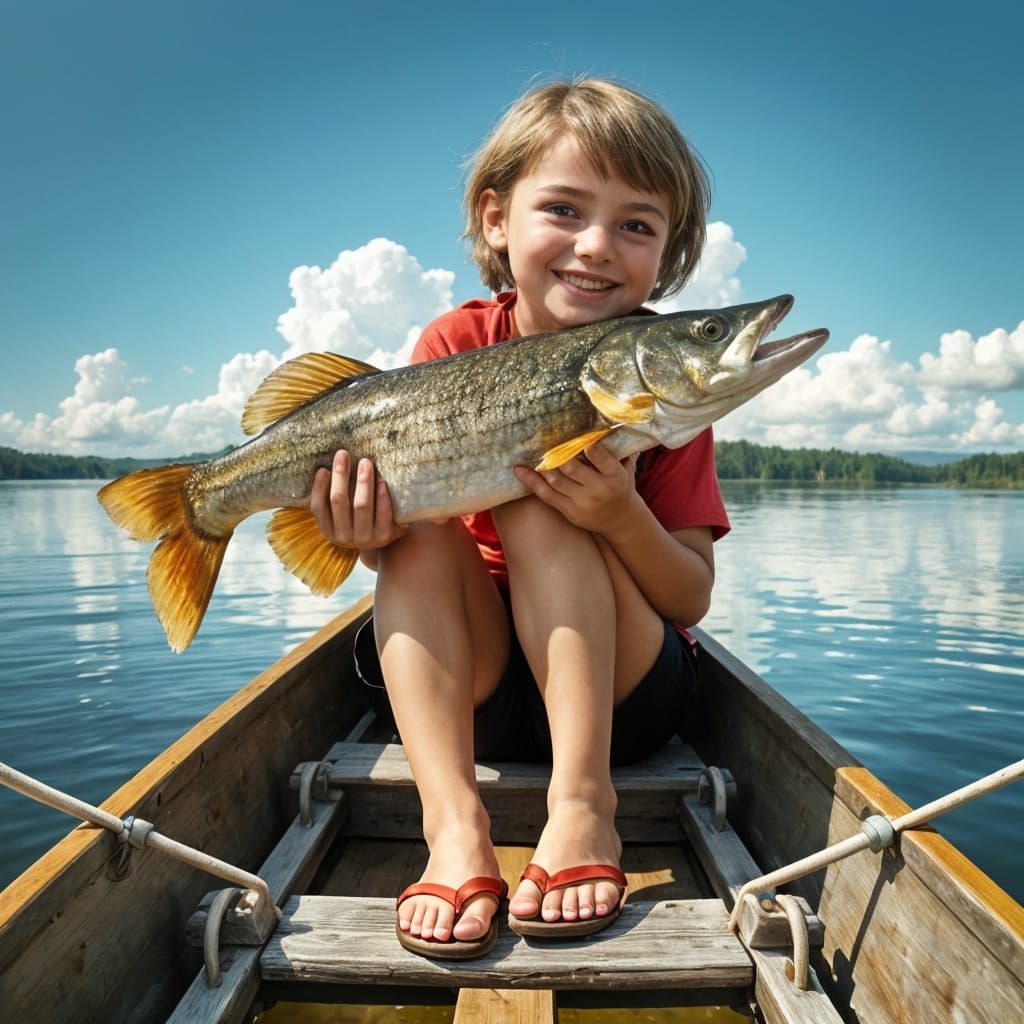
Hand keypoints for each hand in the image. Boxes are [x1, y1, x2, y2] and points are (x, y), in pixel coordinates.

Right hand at [310, 450, 406, 549]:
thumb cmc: (360, 517)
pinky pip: (383, 513)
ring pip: (361, 505)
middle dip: (340, 475)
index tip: (323, 469)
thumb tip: (330, 463)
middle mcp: (344, 537)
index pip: (318, 507)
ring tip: (365, 462)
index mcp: (329, 531)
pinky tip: (382, 481)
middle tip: (343, 454)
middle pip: (339, 501)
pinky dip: (382, 496)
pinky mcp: (385, 536)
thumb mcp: (343, 513)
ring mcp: (365, 538)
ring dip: (363, 481)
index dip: (319, 487)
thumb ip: (335, 495)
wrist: (386, 537)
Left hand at [513, 441, 639, 534]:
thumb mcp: (625, 468)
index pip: (599, 457)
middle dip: (557, 453)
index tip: (575, 434)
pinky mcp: (570, 512)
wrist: (620, 519)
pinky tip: (519, 471)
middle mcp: (599, 490)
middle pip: (572, 467)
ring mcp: (583, 502)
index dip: (586, 445)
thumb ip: (618, 449)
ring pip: (556, 480)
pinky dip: (531, 482)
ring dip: (541, 465)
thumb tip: (610, 421)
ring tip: (528, 452)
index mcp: (615, 476)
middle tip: (544, 439)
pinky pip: (547, 495)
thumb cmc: (620, 485)